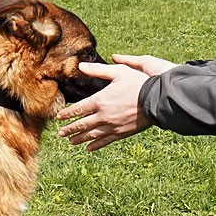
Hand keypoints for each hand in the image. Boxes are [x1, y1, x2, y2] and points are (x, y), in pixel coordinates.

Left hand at [56, 55, 170, 150]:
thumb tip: (81, 66)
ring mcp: (112, 126)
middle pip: (82, 124)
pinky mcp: (121, 133)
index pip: (78, 108)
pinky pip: (105, 141)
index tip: (59, 117)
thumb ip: (98, 70)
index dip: (68, 113)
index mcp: (100, 100)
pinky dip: (95, 145)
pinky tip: (88, 148)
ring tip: (70, 142)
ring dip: (79, 138)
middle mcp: (103, 115)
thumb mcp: (118, 72)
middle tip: (60, 133)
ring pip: (91, 135)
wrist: (156, 100)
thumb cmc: (137, 83)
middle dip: (70, 129)